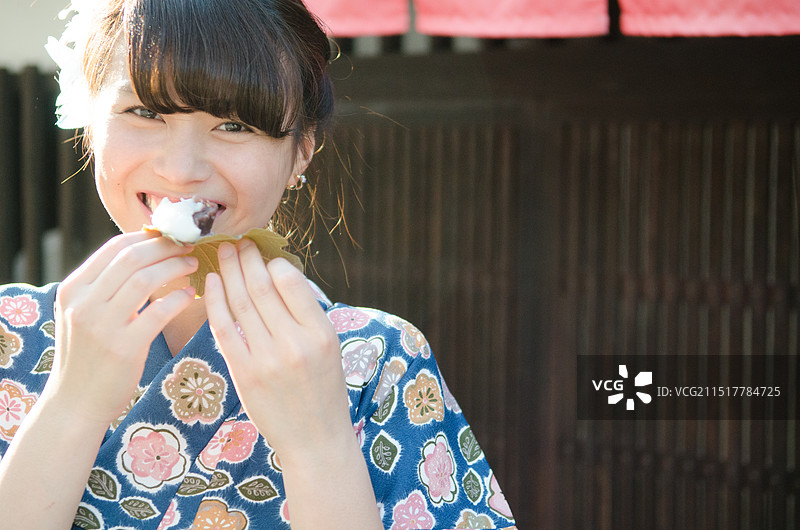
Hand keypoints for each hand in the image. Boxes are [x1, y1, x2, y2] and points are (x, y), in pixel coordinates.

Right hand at [47, 231, 197, 427]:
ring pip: (146, 279)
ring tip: (193, 265)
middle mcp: (83, 303)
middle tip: (189, 247)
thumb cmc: (88, 354)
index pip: (114, 247)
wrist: (76, 402)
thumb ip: (104, 285)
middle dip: (166, 247)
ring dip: (176, 267)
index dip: (148, 238)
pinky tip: (191, 295)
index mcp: (72, 289)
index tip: (172, 237)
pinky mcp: (124, 348)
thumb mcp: (81, 313)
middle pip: (132, 257)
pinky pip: (159, 311)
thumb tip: (144, 252)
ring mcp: (102, 326)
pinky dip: (179, 297)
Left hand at [203, 239, 352, 459]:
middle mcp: (295, 344)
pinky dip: (215, 302)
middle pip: (261, 288)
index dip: (272, 261)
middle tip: (236, 241)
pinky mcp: (244, 374)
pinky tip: (212, 282)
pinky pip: (225, 329)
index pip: (290, 282)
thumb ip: (305, 313)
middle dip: (246, 259)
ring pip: (240, 303)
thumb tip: (278, 273)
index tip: (261, 251)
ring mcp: (267, 360)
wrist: (315, 438)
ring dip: (228, 272)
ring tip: (222, 253)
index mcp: (321, 333)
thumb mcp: (329, 346)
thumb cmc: (323, 388)